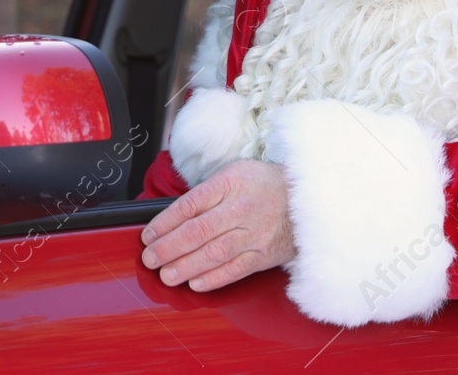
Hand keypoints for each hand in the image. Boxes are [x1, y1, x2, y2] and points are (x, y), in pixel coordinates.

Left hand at [139, 159, 295, 291]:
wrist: (309, 200)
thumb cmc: (266, 184)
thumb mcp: (235, 173)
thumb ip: (207, 192)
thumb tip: (175, 216)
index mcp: (229, 184)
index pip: (189, 205)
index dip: (165, 223)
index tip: (148, 235)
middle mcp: (241, 209)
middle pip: (197, 231)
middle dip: (168, 248)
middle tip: (149, 259)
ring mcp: (253, 235)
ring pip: (213, 254)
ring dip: (185, 267)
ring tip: (166, 275)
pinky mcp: (263, 256)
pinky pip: (235, 270)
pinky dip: (213, 279)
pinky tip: (195, 284)